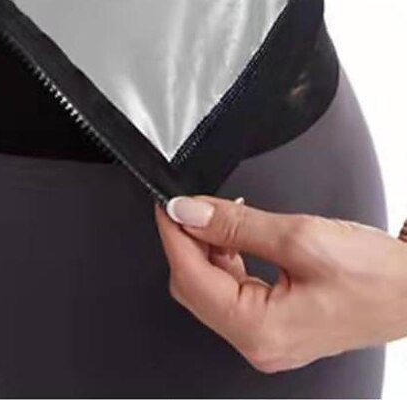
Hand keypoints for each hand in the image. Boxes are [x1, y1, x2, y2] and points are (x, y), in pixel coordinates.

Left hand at [154, 195, 406, 372]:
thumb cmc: (377, 276)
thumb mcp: (298, 237)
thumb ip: (234, 224)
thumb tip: (188, 212)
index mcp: (260, 330)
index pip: (189, 277)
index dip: (173, 234)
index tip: (166, 203)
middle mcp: (259, 342)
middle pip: (193, 285)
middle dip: (188, 241)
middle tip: (191, 204)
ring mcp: (268, 336)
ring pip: (210, 286)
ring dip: (207, 247)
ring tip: (217, 213)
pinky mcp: (276, 323)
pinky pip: (232, 288)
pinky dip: (226, 256)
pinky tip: (234, 231)